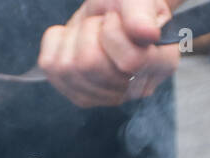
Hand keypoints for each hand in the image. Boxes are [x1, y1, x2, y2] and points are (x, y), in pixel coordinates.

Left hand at [39, 0, 180, 107]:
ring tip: (91, 30)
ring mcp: (104, 97)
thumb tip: (146, 35)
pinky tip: (75, 39)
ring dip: (75, 36)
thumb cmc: (129, 6)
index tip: (116, 17)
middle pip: (91, 65)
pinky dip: (57, 41)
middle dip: (91, 30)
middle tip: (102, 22)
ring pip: (69, 68)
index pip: (131, 61)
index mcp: (159, 65)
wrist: (114, 8)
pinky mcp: (76, 94)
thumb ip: (141, 13)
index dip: (114, 31)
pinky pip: (50, 65)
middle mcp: (134, 89)